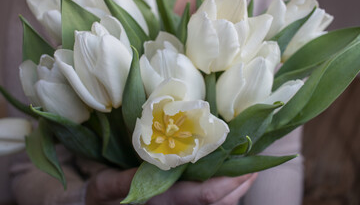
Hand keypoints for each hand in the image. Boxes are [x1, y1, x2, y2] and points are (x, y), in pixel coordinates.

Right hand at [86, 168, 257, 204]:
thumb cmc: (99, 198)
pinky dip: (221, 194)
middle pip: (217, 203)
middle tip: (256, 166)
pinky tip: (226, 180)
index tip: (248, 167)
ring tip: (247, 171)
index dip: (229, 182)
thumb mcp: (104, 187)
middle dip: (239, 186)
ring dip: (235, 191)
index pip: (202, 195)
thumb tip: (145, 170)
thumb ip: (122, 181)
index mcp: (160, 201)